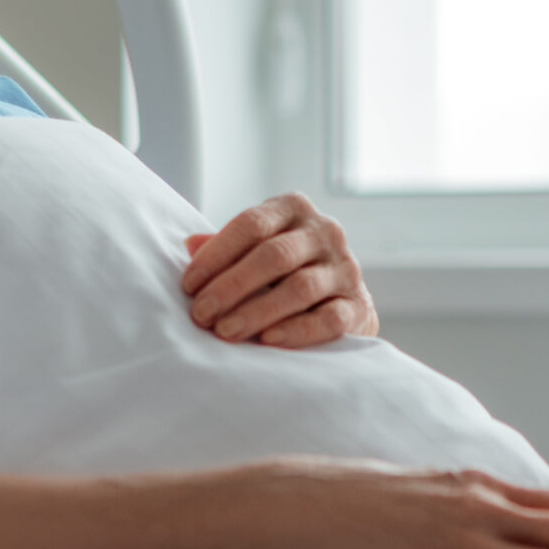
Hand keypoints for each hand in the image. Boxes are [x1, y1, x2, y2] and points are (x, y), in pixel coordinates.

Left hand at [183, 192, 379, 345]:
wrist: (341, 303)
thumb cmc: (284, 272)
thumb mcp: (254, 251)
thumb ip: (225, 247)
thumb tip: (190, 243)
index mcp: (294, 209)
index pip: (252, 224)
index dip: (216, 255)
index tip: (188, 285)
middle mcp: (324, 232)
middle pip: (274, 255)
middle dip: (232, 286)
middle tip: (201, 314)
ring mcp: (346, 268)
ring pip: (300, 287)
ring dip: (257, 311)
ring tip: (225, 331)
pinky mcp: (359, 305)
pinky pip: (329, 318)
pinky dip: (296, 330)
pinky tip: (268, 340)